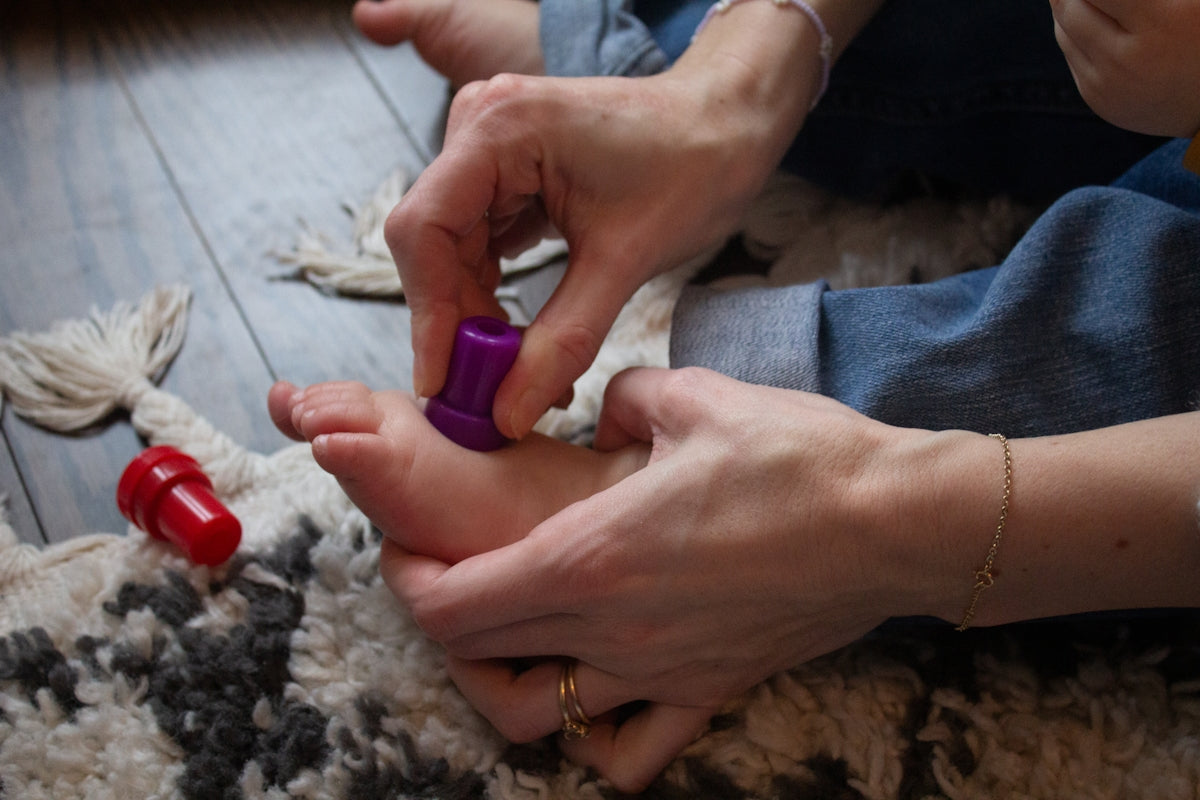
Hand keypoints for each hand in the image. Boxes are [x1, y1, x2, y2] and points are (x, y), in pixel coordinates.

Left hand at [380, 368, 981, 784]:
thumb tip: (610, 408)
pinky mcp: (708, 692)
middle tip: (446, 573)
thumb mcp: (695, 397)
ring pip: (537, 715)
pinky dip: (598, 739)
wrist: (895, 524)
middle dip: (440, 617)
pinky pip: (632, 751)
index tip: (407, 548)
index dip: (410, 581)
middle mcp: (611, 629)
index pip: (454, 602)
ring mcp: (658, 673)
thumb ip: (627, 396)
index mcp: (590, 555)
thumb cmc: (798, 457)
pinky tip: (599, 695)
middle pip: (477, 655)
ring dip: (501, 681)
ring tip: (509, 640)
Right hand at [385, 71, 789, 438]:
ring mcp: (488, 148)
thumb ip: (563, 341)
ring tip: (517, 373)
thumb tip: (507, 413)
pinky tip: (522, 339)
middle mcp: (478, 126)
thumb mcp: (626, 261)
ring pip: (451, 252)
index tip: (445, 384)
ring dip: (477, 316)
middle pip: (432, 245)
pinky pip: (478, 244)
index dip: (428, 314)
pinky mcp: (505, 171)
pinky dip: (494, 294)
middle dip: (457, 323)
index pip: (424, 231)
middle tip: (488, 393)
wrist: (729, 125)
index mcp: (499, 127)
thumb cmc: (692, 167)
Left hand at [1050, 0, 1199, 136]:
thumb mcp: (1189, 1)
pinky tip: (1095, 19)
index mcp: (1162, 23)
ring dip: (1068, 5)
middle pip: (1071, 7)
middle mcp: (1127, 60)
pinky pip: (1071, 55)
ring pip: (1064, 31)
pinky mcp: (1097, 100)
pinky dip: (1075, 32)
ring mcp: (1108, 85)